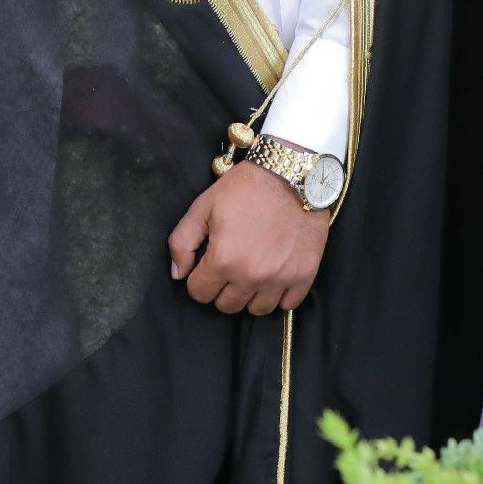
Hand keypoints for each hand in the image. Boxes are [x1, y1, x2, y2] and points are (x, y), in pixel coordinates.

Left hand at [167, 157, 329, 315]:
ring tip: (251, 271)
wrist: (293, 174)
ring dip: (250, 294)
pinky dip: (278, 294)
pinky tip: (274, 274)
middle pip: (227, 305)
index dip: (199, 279)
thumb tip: (179, 274)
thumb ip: (183, 242)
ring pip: (256, 309)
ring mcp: (280, 278)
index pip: (199, 293)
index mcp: (223, 259)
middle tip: (230, 265)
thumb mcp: (204, 206)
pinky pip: (287, 305)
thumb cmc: (246, 187)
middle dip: (222, 288)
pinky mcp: (304, 275)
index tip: (208, 264)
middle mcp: (251, 275)